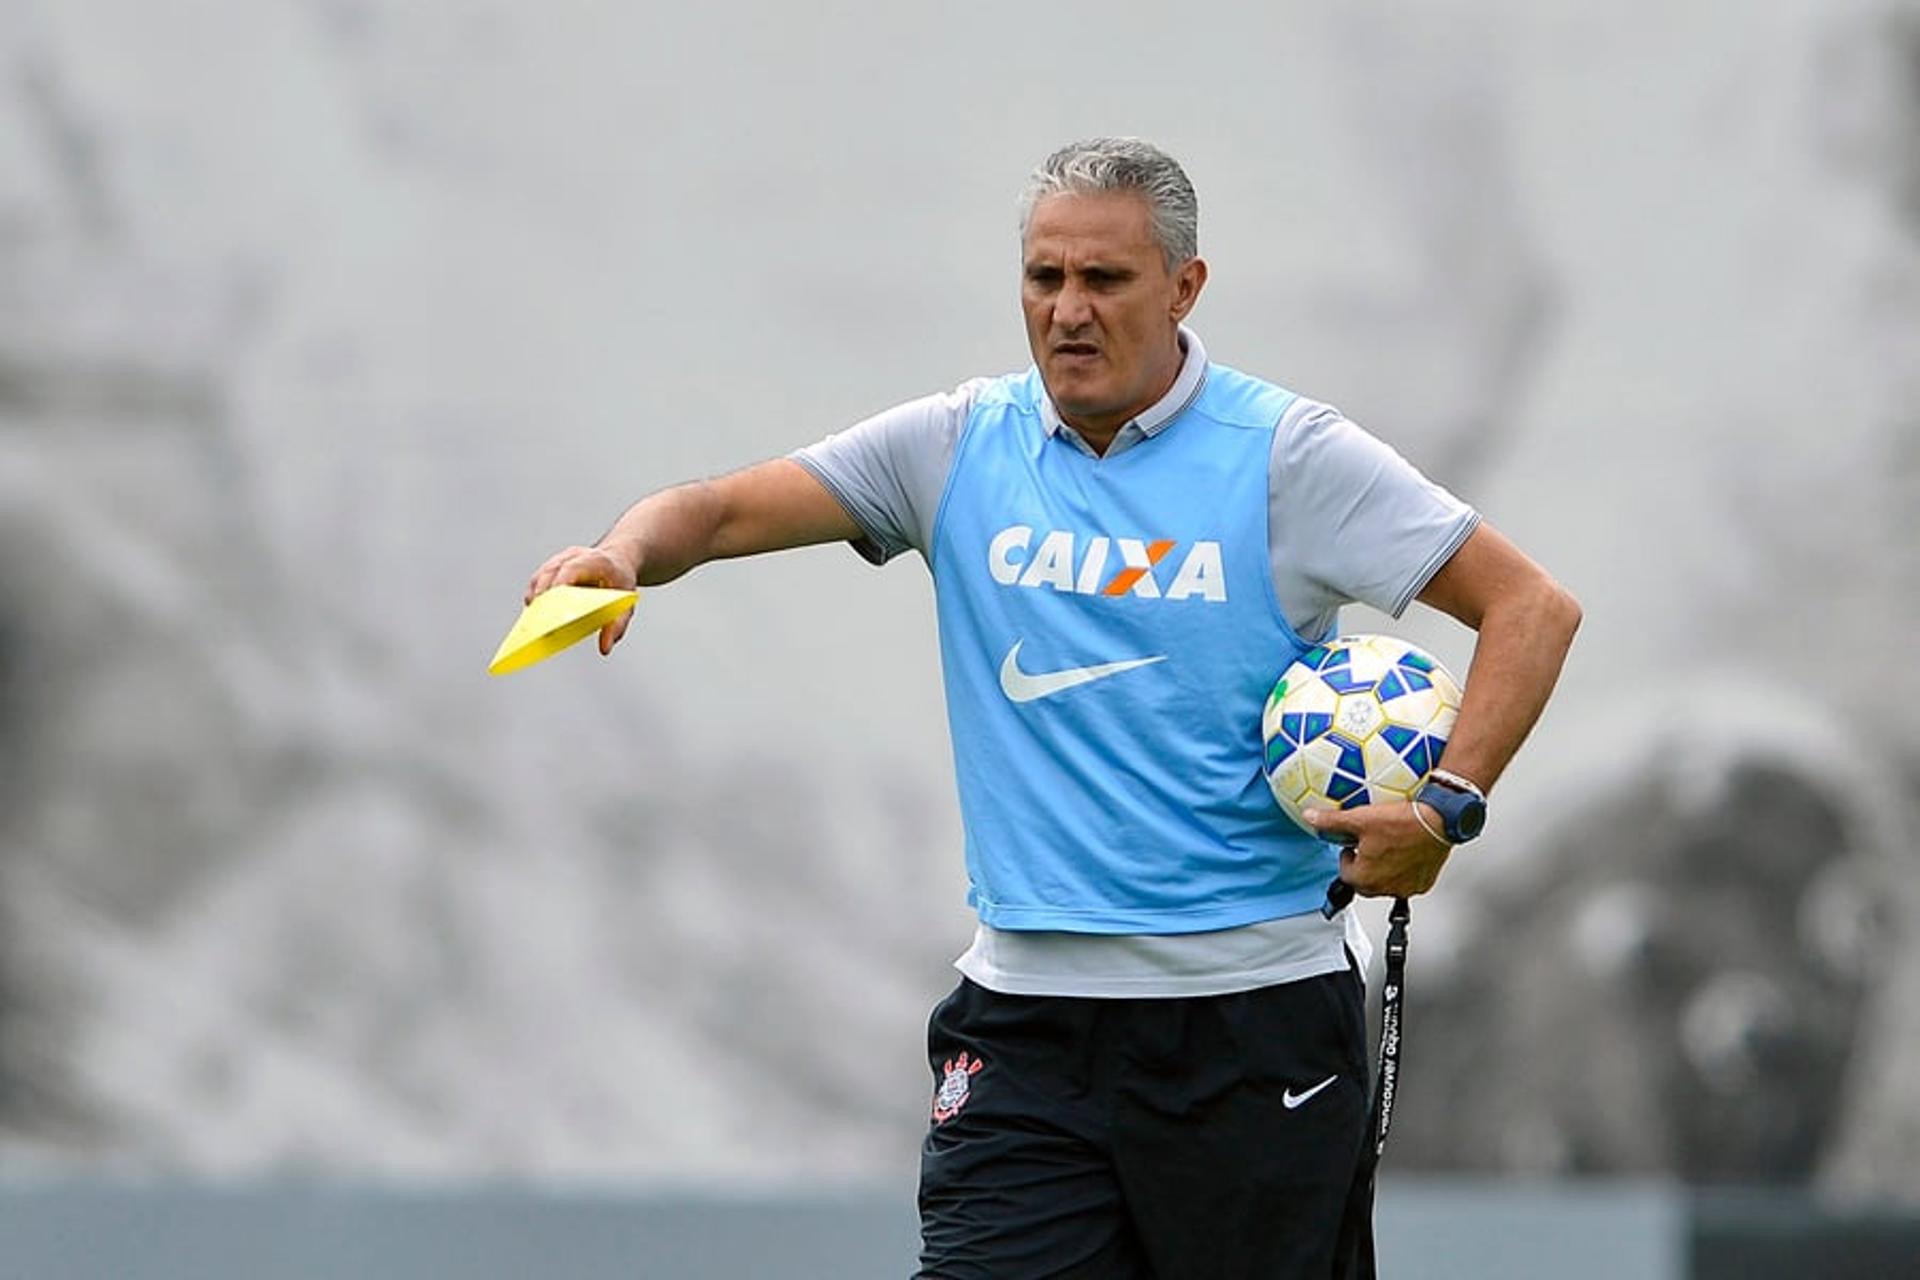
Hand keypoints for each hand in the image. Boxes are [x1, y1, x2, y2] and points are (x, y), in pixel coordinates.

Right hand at [524, 542, 639, 654]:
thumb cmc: (620, 581)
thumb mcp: (627, 603)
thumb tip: (604, 648)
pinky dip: (535, 595)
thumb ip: (617, 626)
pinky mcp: (552, 566)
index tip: (550, 605)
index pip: (573, 568)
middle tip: (537, 622)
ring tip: (532, 622)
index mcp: (597, 561)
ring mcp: (562, 558)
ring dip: (536, 597)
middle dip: (543, 596)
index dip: (558, 584)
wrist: (618, 561)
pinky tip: (534, 615)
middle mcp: (577, 555)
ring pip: (542, 575)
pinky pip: (539, 579)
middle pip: (552, 573)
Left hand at [1302, 800, 1452, 898]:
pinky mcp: (1424, 883)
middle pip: (1365, 883)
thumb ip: (1332, 821)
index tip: (1352, 846)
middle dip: (1364, 867)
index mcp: (1366, 877)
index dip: (1347, 858)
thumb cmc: (1402, 822)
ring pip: (1387, 884)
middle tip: (1369, 846)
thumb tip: (1310, 816)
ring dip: (1383, 870)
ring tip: (1388, 846)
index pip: (1346, 874)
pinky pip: (1408, 881)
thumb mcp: (1360, 818)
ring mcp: (1407, 887)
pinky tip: (1407, 852)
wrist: (1439, 821)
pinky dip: (1404, 871)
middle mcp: (1386, 888)